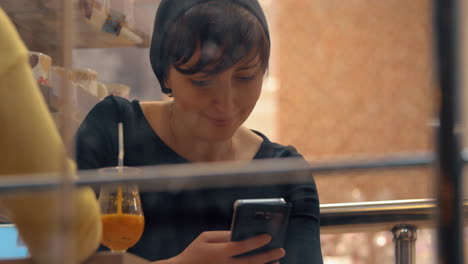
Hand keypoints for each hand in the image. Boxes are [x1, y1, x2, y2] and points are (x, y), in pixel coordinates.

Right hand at [169, 231, 284, 263]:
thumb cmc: (194, 252)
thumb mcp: (205, 238)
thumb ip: (223, 235)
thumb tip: (239, 233)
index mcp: (219, 252)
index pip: (242, 246)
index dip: (257, 241)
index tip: (268, 237)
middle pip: (251, 262)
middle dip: (268, 256)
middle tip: (281, 250)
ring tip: (277, 262)